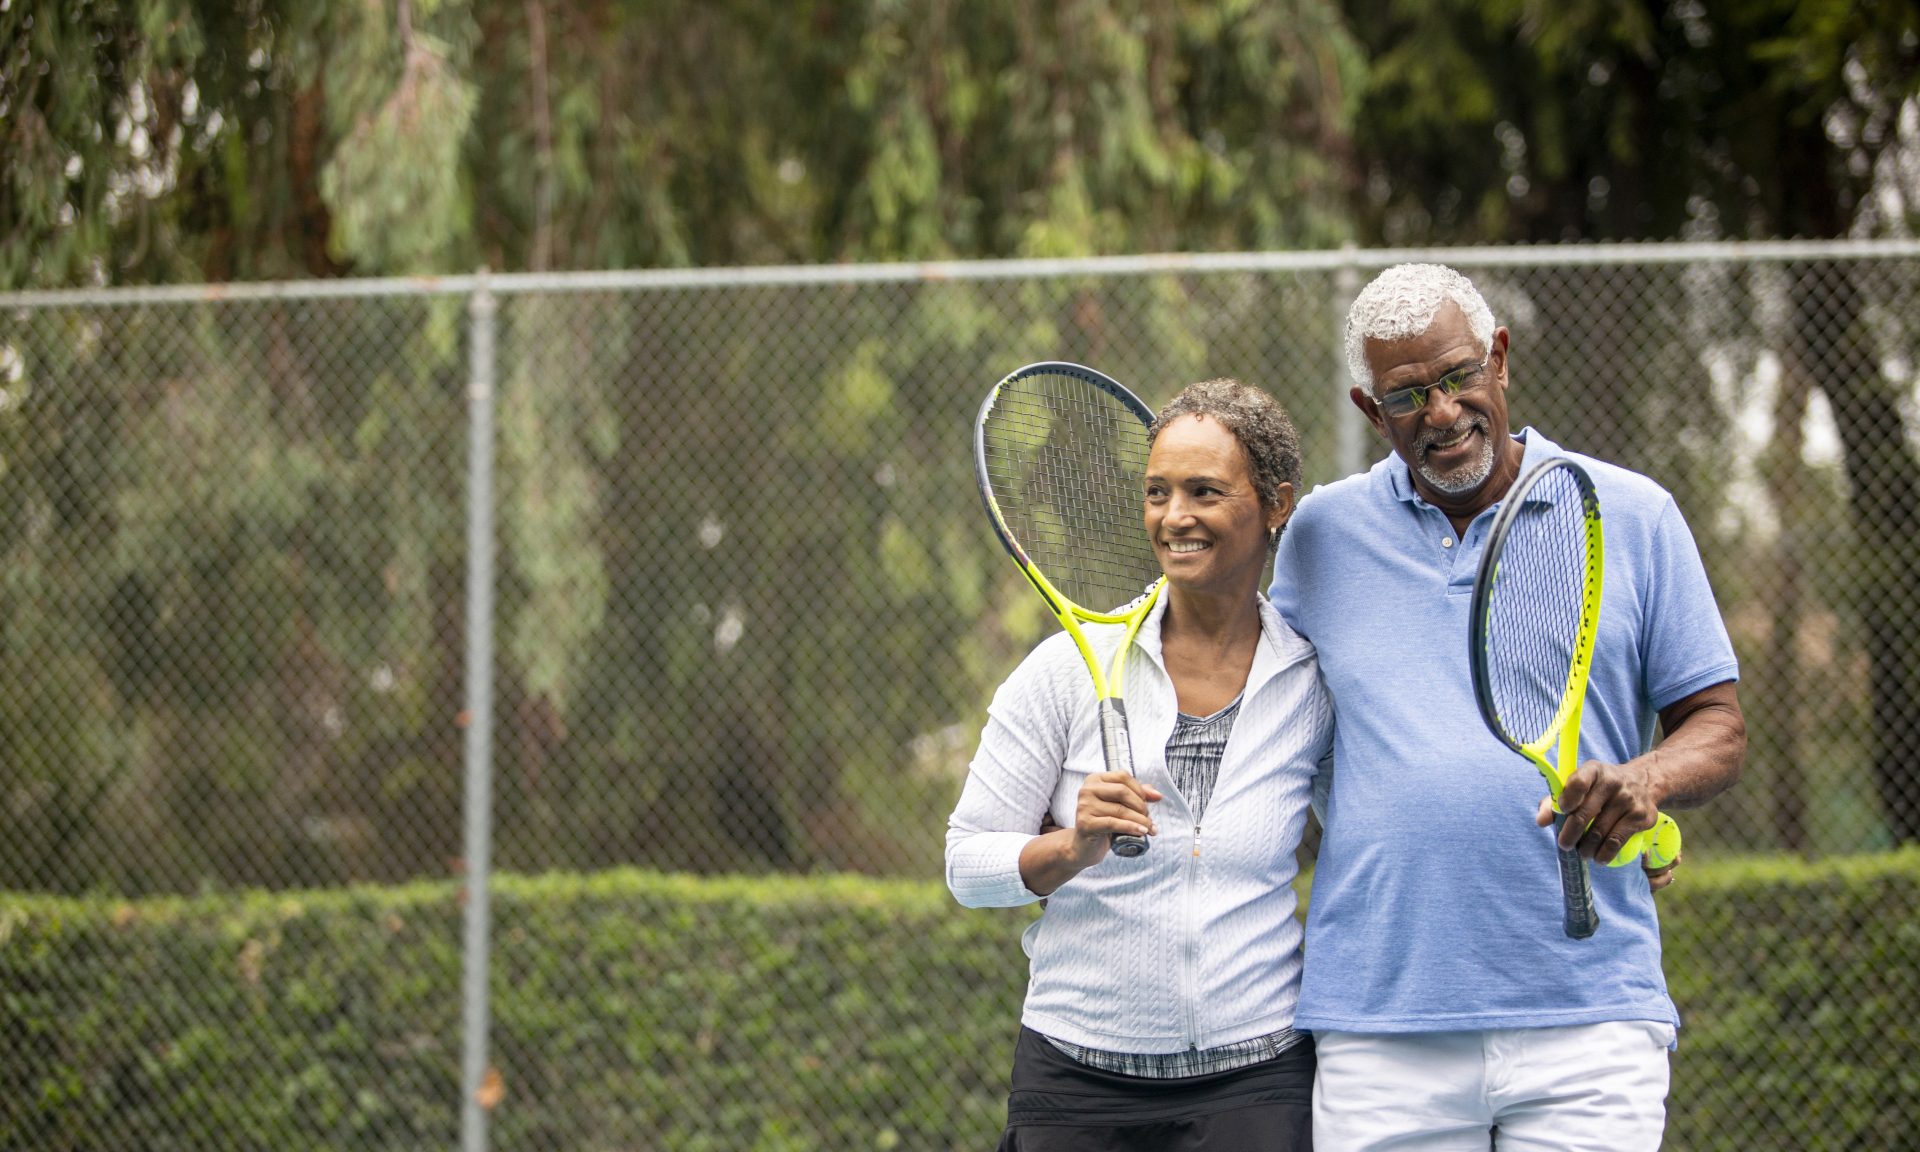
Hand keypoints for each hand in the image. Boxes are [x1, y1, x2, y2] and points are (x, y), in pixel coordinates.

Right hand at [1068, 771, 1161, 866]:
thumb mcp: (1120, 806)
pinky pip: (1113, 823)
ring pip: (1120, 810)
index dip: (1140, 790)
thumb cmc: (1103, 823)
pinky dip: (1131, 827)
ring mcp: (1084, 806)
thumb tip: (1157, 795)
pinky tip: (1141, 832)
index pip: (1123, 777)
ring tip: (1149, 829)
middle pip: (1122, 791)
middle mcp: (1087, 790)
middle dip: (1141, 805)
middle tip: (1148, 819)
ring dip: (1140, 820)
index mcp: (1095, 780)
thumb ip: (1137, 796)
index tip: (1149, 803)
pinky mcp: (1085, 823)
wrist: (1084, 847)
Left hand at [1536, 796, 1680, 890]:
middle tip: (1564, 845)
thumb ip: (1556, 801)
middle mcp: (1613, 782)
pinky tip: (1598, 858)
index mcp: (1593, 770)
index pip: (1578, 782)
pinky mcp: (1641, 816)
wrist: (1642, 783)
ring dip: (1586, 848)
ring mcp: (1629, 799)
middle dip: (1570, 834)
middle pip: (1584, 813)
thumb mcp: (1579, 786)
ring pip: (1599, 832)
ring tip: (1582, 852)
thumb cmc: (1600, 788)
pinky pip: (1616, 841)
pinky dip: (1604, 854)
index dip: (1566, 800)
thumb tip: (1541, 821)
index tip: (1562, 812)